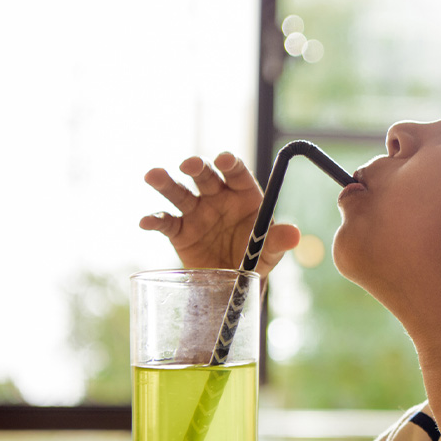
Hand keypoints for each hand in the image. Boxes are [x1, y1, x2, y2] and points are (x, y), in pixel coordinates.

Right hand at [139, 152, 300, 279]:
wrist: (235, 281)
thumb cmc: (256, 256)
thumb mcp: (270, 250)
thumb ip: (278, 240)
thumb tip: (294, 234)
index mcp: (243, 194)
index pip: (236, 173)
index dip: (230, 163)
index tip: (224, 160)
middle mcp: (217, 197)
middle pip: (205, 177)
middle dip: (197, 167)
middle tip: (190, 164)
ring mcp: (196, 212)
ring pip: (179, 193)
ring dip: (166, 184)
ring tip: (153, 176)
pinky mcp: (179, 231)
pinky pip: (165, 223)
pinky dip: (154, 221)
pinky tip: (146, 222)